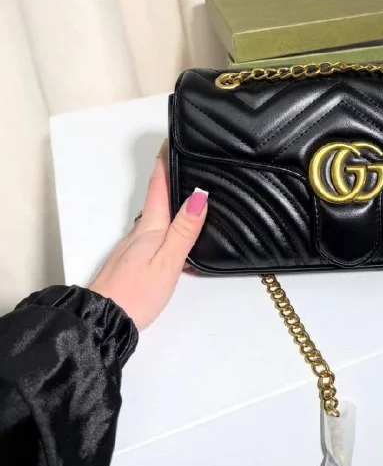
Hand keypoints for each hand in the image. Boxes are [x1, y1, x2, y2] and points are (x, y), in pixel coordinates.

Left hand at [89, 142, 207, 329]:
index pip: (159, 186)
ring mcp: (133, 248)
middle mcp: (139, 234)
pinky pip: (152, 236)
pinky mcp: (131, 264)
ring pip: (155, 218)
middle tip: (181, 160)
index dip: (165, 162)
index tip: (171, 141)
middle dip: (169, 179)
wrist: (101, 324)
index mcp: (150, 228)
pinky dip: (165, 227)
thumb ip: (184, 230)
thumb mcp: (167, 262)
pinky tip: (173, 238)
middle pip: (157, 200)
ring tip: (184, 193)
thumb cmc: (134, 296)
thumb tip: (199, 195)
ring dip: (169, 203)